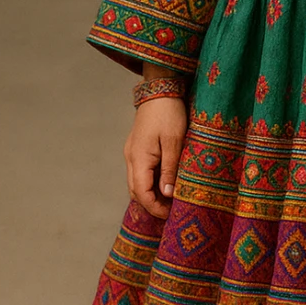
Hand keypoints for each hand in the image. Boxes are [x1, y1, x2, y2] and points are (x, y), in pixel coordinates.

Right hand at [123, 96, 187, 219]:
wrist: (160, 88)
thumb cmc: (169, 113)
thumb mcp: (174, 142)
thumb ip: (170, 169)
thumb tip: (167, 194)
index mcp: (139, 158)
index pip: (141, 193)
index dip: (155, 208)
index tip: (170, 215)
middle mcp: (131, 157)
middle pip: (136, 191)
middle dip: (151, 204)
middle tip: (172, 212)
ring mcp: (132, 152)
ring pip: (137, 182)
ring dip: (151, 194)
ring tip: (171, 200)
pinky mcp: (138, 147)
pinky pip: (141, 171)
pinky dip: (150, 182)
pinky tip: (165, 183)